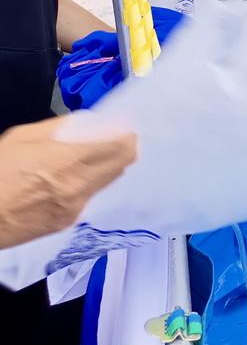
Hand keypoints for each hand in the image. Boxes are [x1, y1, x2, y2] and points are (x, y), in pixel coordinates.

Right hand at [0, 117, 136, 249]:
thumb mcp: (22, 137)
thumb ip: (60, 128)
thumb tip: (87, 122)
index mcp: (68, 161)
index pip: (121, 147)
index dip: (126, 134)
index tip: (122, 127)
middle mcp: (79, 186)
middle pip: (122, 164)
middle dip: (122, 149)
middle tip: (112, 140)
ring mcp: (76, 207)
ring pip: (107, 181)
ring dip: (105, 166)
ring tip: (88, 158)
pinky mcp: (67, 222)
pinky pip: (88, 196)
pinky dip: (86, 184)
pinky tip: (67, 180)